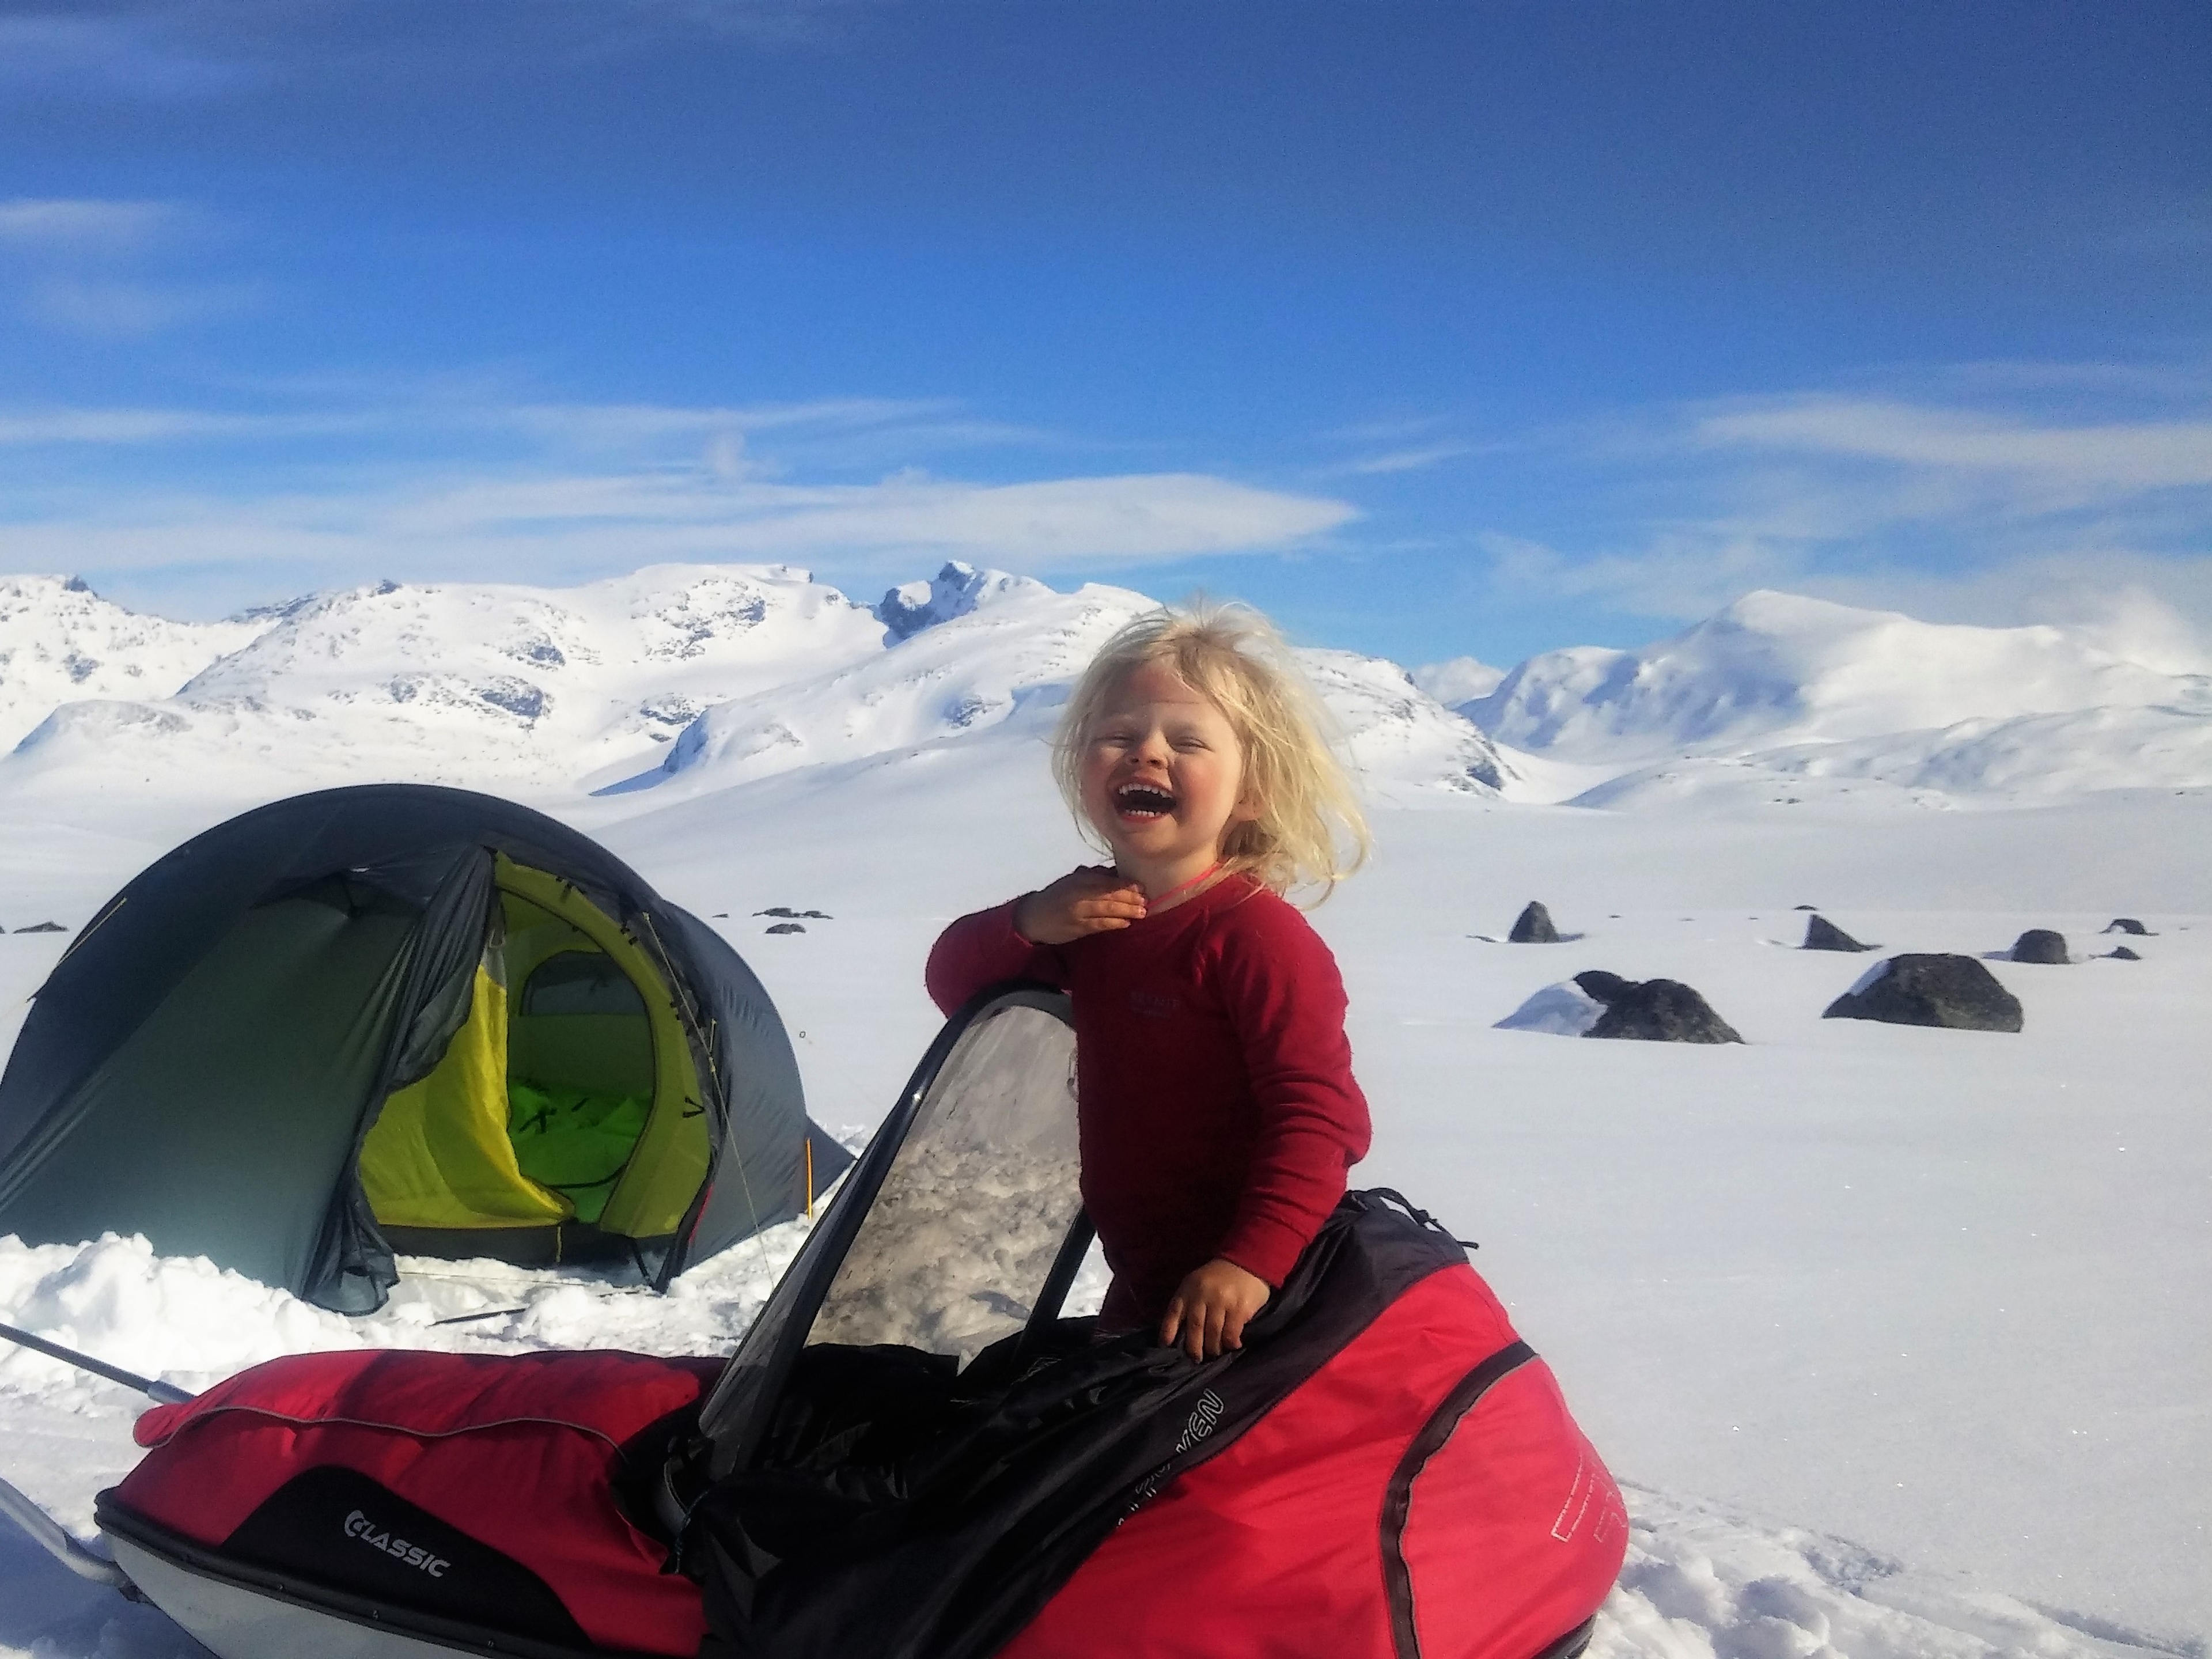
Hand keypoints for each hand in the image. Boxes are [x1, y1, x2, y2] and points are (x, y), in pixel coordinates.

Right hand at [1014, 867, 1146, 945]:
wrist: (1033, 917)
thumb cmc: (1057, 897)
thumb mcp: (1072, 881)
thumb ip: (1094, 876)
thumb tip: (1118, 874)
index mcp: (1079, 879)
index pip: (1105, 879)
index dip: (1124, 883)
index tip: (1141, 886)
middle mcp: (1079, 893)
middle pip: (1109, 893)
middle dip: (1130, 897)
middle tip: (1145, 900)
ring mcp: (1078, 911)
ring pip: (1107, 909)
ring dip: (1127, 910)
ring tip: (1141, 912)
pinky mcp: (1077, 927)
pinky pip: (1100, 925)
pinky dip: (1114, 923)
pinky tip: (1125, 923)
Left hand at [1160, 1259, 1270, 1361]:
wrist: (1247, 1259)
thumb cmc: (1219, 1275)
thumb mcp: (1196, 1283)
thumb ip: (1187, 1302)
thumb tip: (1179, 1332)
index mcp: (1189, 1288)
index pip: (1173, 1313)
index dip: (1167, 1332)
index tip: (1165, 1346)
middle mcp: (1203, 1295)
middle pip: (1194, 1328)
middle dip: (1193, 1348)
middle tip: (1196, 1358)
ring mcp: (1222, 1301)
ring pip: (1213, 1334)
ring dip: (1213, 1348)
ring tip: (1214, 1353)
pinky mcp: (1240, 1307)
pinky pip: (1231, 1333)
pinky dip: (1230, 1343)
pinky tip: (1233, 1345)